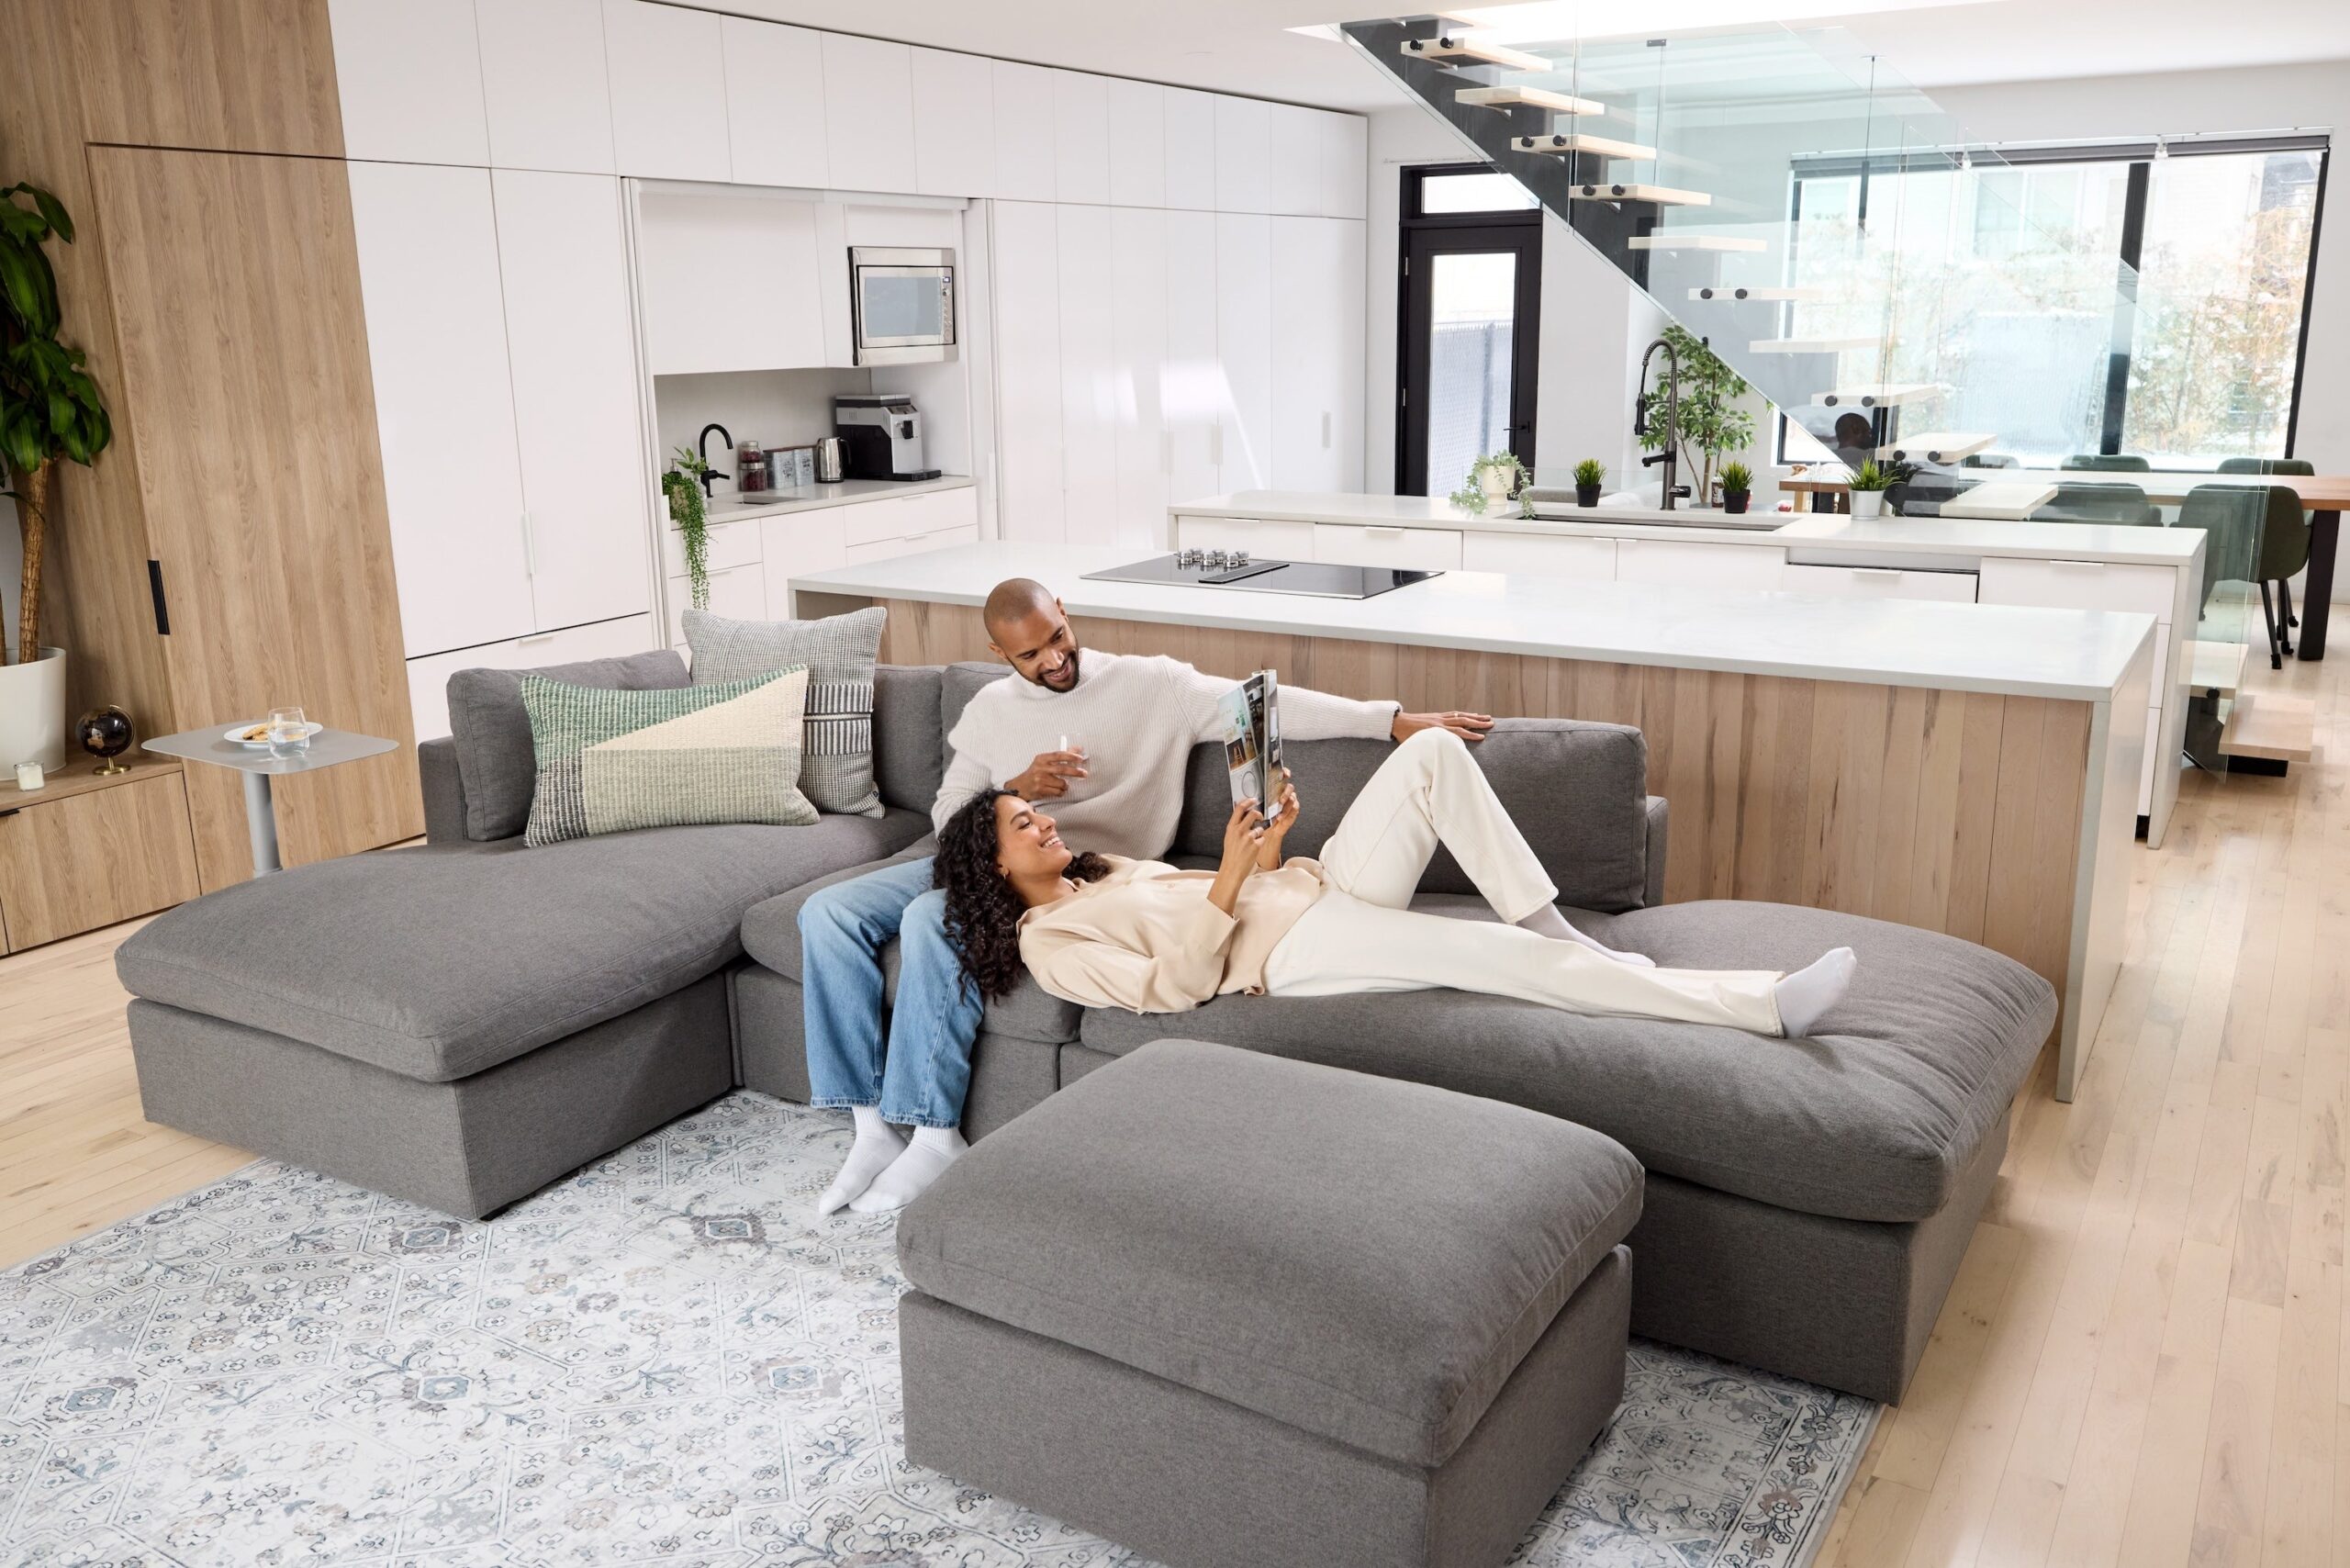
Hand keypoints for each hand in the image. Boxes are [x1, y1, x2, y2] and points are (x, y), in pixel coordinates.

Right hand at [1007, 747, 1087, 799]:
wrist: (1019, 787)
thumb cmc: (1034, 773)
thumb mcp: (1044, 762)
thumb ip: (1060, 756)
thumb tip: (1077, 749)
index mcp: (1041, 759)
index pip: (1058, 755)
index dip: (1070, 756)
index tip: (1080, 758)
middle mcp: (1040, 768)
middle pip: (1062, 769)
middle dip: (1076, 772)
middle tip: (1084, 773)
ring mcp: (1040, 780)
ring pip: (1062, 783)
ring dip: (1066, 785)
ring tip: (1063, 784)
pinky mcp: (1041, 790)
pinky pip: (1058, 792)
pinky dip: (1061, 792)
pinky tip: (1057, 790)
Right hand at [1208, 797, 1265, 914]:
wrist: (1232, 869)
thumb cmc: (1231, 854)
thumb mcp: (1229, 837)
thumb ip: (1235, 826)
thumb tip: (1242, 815)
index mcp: (1231, 827)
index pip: (1239, 808)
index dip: (1248, 801)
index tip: (1253, 799)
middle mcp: (1239, 831)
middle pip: (1253, 814)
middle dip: (1259, 814)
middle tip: (1260, 816)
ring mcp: (1248, 838)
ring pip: (1260, 828)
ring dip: (1259, 833)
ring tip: (1253, 842)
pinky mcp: (1256, 845)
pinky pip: (1262, 838)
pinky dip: (1260, 843)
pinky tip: (1254, 849)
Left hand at [1257, 769, 1298, 868]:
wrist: (1258, 838)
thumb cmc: (1252, 822)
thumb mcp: (1247, 809)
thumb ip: (1247, 800)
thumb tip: (1239, 790)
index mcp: (1271, 791)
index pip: (1280, 777)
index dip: (1284, 772)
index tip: (1284, 772)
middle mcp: (1280, 796)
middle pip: (1289, 787)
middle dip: (1285, 792)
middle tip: (1279, 799)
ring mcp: (1286, 805)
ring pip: (1293, 798)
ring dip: (1287, 803)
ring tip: (1279, 810)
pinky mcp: (1290, 815)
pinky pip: (1295, 810)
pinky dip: (1289, 813)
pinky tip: (1280, 817)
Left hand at [1392, 709, 1494, 742]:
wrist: (1397, 722)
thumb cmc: (1405, 738)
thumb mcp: (1417, 746)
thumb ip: (1428, 752)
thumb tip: (1436, 762)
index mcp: (1436, 731)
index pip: (1457, 732)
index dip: (1470, 735)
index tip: (1482, 737)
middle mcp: (1440, 722)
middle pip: (1463, 721)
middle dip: (1478, 722)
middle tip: (1491, 723)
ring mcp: (1439, 717)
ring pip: (1460, 716)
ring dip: (1474, 716)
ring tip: (1486, 717)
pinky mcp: (1437, 715)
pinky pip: (1453, 714)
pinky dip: (1463, 714)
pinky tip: (1469, 714)